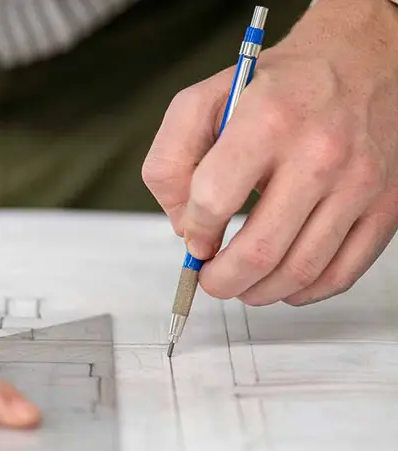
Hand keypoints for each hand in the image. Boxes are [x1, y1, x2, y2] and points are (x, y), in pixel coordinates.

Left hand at [143, 0, 397, 305]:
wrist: (360, 62)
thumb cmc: (277, 87)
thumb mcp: (203, 102)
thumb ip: (171, 161)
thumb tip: (183, 226)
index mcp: (267, 120)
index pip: (214, 198)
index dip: (194, 230)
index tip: (195, 236)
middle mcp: (319, 153)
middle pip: (259, 250)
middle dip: (221, 280)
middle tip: (210, 280)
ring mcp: (358, 184)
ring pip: (299, 271)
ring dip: (258, 292)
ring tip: (241, 284)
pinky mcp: (385, 207)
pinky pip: (341, 273)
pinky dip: (303, 292)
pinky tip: (282, 281)